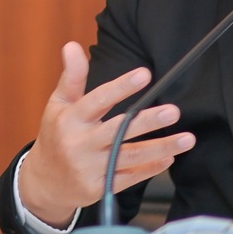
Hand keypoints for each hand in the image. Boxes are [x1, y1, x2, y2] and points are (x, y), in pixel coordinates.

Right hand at [14, 42, 194, 227]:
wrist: (45, 182)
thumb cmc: (56, 136)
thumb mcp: (58, 104)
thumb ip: (71, 76)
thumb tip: (72, 45)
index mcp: (70, 119)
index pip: (97, 100)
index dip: (121, 87)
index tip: (144, 75)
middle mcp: (80, 143)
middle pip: (118, 131)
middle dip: (148, 122)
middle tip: (174, 111)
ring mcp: (90, 168)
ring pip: (130, 157)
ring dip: (161, 147)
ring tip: (187, 138)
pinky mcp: (99, 188)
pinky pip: (130, 178)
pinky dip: (151, 168)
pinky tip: (168, 158)